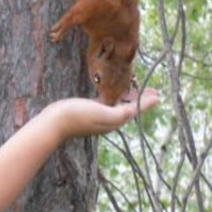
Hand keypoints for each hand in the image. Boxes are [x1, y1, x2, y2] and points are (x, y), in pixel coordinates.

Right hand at [44, 88, 159, 140]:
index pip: (135, 110)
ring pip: (118, 107)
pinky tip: (110, 93)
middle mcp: (108, 121)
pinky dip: (114, 98)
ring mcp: (97, 117)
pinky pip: (106, 104)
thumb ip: (122, 112)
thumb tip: (137, 110)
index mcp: (114, 121)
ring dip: (127, 98)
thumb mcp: (103, 113)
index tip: (158, 93)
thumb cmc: (78, 115)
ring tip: (132, 89)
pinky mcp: (87, 112)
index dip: (146, 102)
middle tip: (150, 90)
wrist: (54, 122)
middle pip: (128, 109)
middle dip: (140, 100)